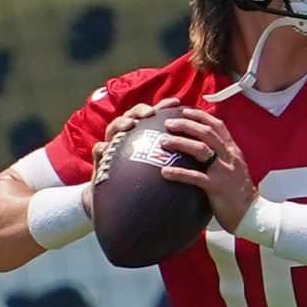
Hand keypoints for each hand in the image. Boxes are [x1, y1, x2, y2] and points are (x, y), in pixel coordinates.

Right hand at [85, 97, 181, 216]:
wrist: (122, 204)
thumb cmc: (148, 186)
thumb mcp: (166, 171)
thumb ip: (181, 159)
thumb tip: (208, 153)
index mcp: (146, 136)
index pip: (155, 117)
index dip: (164, 107)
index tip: (177, 102)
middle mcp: (129, 137)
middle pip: (132, 115)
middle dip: (140, 110)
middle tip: (150, 113)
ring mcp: (113, 147)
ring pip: (113, 128)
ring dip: (120, 123)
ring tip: (130, 125)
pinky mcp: (100, 159)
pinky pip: (98, 150)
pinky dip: (101, 148)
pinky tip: (105, 148)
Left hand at [157, 107, 257, 232]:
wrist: (252, 214)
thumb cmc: (240, 194)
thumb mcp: (235, 169)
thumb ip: (222, 158)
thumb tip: (204, 151)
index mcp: (233, 151)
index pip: (218, 126)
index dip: (201, 116)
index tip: (185, 110)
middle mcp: (229, 157)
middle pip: (206, 133)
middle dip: (186, 124)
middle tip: (169, 123)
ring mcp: (223, 171)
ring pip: (200, 149)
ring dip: (180, 143)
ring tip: (163, 142)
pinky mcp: (216, 187)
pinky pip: (195, 177)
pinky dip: (178, 173)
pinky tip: (165, 172)